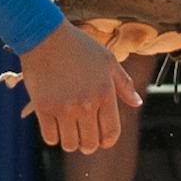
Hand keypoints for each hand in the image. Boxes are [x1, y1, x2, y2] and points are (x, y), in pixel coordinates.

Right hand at [15, 21, 141, 154]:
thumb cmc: (78, 46)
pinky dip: (53, 137)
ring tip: (69, 132)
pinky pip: (50, 138)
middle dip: (88, 145)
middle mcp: (86, 104)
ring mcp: (63, 108)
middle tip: (84, 138)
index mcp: (104, 94)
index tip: (102, 140)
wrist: (44, 35)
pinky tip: (54, 127)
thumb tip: (137, 103)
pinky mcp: (43, 108)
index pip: (111, 133)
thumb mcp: (107, 60)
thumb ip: (124, 84)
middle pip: (90, 144)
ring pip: (69, 144)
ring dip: (70, 142)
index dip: (107, 141)